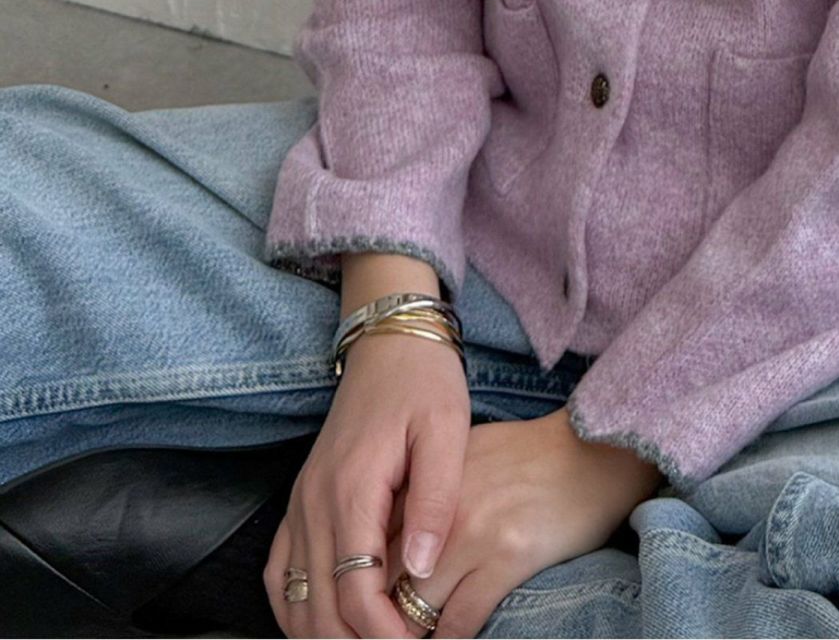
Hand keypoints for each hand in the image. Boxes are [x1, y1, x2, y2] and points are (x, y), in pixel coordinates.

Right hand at [263, 327, 470, 638]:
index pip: (356, 594)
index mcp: (351, 489)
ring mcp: (301, 502)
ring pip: (292, 599)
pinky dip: (297, 609)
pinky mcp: (300, 499)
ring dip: (324, 635)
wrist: (389, 341)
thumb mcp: (447, 432)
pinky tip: (324, 624)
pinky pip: (279, 572)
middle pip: (318, 610)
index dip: (386, 636)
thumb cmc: (424, 383)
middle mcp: (314, 502)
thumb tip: (424, 568)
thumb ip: (435, 500)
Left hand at [387, 405, 663, 638]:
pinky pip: (460, 621)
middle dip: (377, 615)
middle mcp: (439, 508)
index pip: (371, 542)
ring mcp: (471, 533)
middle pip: (384, 578)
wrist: (592, 448)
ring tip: (408, 638)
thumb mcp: (465, 460)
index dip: (361, 583)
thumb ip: (425, 498)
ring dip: (408, 633)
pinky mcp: (507, 557)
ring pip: (414, 606)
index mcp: (425, 481)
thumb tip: (397, 542)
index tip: (358, 610)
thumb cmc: (531, 456)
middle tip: (375, 632)